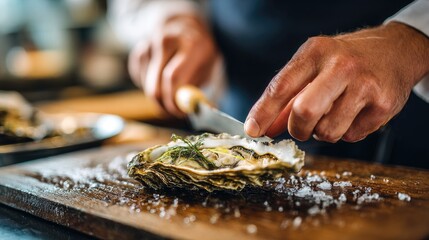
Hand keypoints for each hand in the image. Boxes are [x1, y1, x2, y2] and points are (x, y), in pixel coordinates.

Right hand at [128, 15, 217, 116]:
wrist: (183, 25)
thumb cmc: (200, 50)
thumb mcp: (210, 65)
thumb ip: (201, 88)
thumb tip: (198, 110)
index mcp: (189, 44)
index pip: (173, 78)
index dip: (174, 101)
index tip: (181, 113)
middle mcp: (166, 41)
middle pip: (155, 86)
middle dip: (164, 105)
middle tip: (174, 113)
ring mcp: (149, 45)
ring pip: (146, 86)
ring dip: (159, 97)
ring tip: (174, 90)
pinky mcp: (138, 52)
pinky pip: (140, 80)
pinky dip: (150, 86)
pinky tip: (162, 77)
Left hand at [245, 22, 428, 141]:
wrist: (395, 51)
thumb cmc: (344, 61)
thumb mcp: (313, 67)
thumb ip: (287, 98)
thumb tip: (263, 128)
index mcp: (316, 52)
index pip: (281, 86)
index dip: (263, 112)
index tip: (253, 130)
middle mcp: (341, 66)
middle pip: (304, 112)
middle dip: (297, 129)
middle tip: (300, 128)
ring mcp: (365, 85)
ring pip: (328, 132)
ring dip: (323, 132)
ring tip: (333, 114)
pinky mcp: (383, 105)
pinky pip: (351, 137)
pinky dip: (346, 131)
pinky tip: (354, 112)